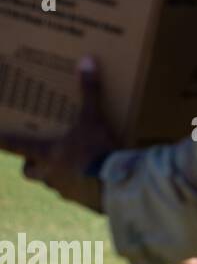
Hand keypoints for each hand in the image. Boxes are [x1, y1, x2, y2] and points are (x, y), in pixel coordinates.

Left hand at [0, 57, 116, 211]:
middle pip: (29, 171)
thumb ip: (89, 93)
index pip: (15, 146)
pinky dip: (81, 186)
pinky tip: (94, 180)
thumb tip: (86, 61)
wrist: (117, 184)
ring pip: (51, 182)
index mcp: (46, 154)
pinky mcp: (83, 202)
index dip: (2, 141)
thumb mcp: (94, 119)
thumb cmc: (97, 150)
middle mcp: (49, 174)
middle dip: (32, 164)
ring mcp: (65, 190)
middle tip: (39, 157)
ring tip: (74, 166)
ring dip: (58, 175)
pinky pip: (76, 193)